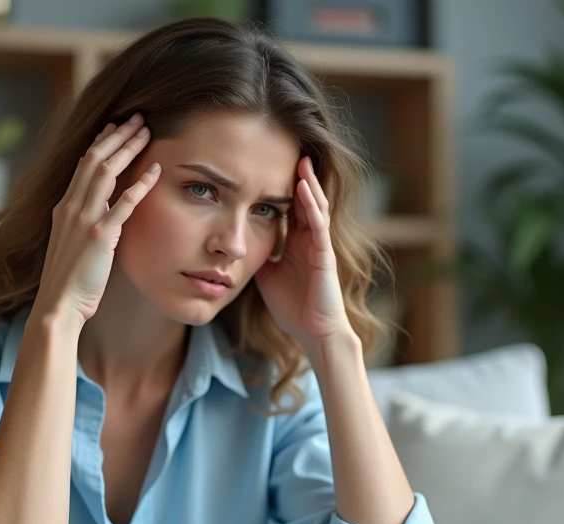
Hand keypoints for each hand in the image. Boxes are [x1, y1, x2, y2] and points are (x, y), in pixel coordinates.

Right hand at [33, 112, 159, 324]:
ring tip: (146, 132)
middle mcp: (71, 207)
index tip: (115, 127)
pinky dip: (140, 185)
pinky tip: (156, 171)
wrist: (58, 304)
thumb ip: (83, 223)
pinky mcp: (100, 237)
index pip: (82, 164)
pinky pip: (123, 204)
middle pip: (95, 159)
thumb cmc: (68, 280)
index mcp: (64, 207)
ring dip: (128, 149)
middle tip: (137, 118)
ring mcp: (84, 220)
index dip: (100, 142)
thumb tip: (99, 210)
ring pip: (106, 172)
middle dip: (117, 135)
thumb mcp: (72, 243)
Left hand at [255, 156, 351, 346]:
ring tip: (301, 159)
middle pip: (304, 200)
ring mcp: (319, 245)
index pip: (290, 207)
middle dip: (298, 177)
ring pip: (315, 206)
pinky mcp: (325, 255)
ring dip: (308, 183)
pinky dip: (311, 204)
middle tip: (288, 150)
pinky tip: (303, 187)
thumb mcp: (266, 275)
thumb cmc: (292, 307)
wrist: (312, 333)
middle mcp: (310, 240)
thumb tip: (237, 242)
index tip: (267, 166)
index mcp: (297, 243)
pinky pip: (318, 224)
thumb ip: (258, 255)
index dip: (280, 187)